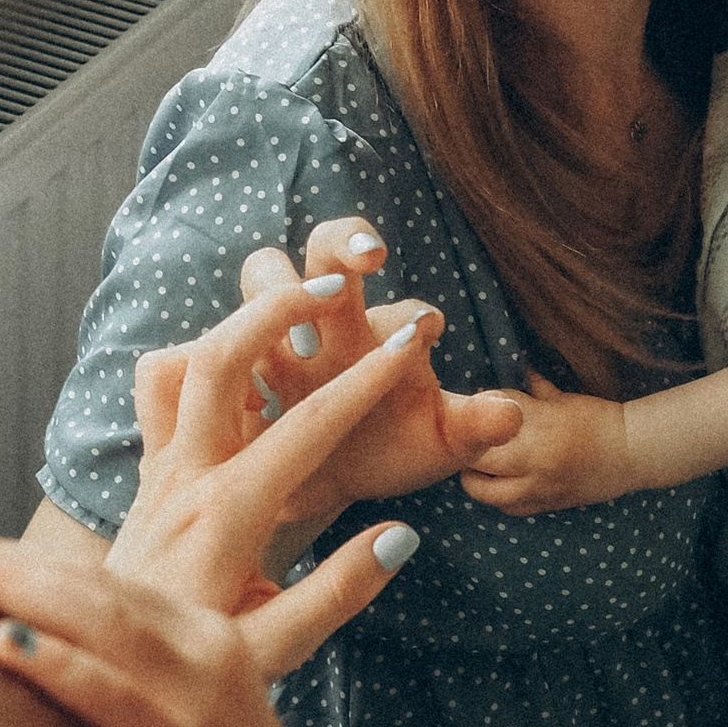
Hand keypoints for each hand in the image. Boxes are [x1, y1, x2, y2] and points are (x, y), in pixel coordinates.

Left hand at [0, 533, 354, 726]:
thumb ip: (128, 695)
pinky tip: (1, 643)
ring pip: (98, 620)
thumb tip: (37, 680)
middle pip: (93, 586)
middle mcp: (210, 651)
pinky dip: (56, 665)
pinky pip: (113, 695)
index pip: (104, 580)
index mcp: (208, 639)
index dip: (25, 559)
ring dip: (16, 590)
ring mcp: (203, 699)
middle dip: (6, 562)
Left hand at [64, 272, 451, 673]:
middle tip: (332, 280)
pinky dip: (193, 364)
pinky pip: (157, 395)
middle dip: (276, 307)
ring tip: (290, 309)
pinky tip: (243, 375)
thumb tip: (399, 535)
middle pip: (217, 359)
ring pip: (175, 364)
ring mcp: (157, 473)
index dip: (366, 378)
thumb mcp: (278, 647)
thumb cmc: (199, 675)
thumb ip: (340, 591)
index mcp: (228, 517)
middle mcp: (185, 481)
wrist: (109, 683)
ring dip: (229, 325)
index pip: (309, 426)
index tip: (412, 340)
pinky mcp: (146, 476)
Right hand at [227, 222, 521, 522]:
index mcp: (381, 333)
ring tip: (285, 341)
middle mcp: (326, 321)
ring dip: (272, 292)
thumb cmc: (391, 450)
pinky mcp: (233, 370)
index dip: (415, 316)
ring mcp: (274, 340)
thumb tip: (513, 413)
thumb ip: (474, 426)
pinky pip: (214, 343)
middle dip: (345, 242)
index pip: (404, 307)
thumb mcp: (436, 445)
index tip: (426, 334)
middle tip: (370, 258)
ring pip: (262, 277)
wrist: (325, 485)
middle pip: (326, 247)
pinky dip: (217, 354)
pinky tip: (233, 402)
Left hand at [460, 375, 632, 513]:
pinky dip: (498, 498)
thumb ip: (532, 391)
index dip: (477, 411)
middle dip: (466, 449)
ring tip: (478, 467)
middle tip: (466, 442)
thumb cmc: (597, 420)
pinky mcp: (547, 504)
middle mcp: (535, 458)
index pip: (490, 418)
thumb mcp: (563, 400)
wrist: (631, 452)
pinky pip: (509, 508)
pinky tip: (500, 485)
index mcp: (540, 424)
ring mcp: (539, 486)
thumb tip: (505, 380)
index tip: (476, 408)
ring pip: (486, 491)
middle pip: (477, 457)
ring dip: (475, 479)